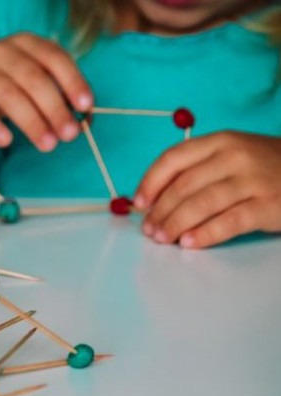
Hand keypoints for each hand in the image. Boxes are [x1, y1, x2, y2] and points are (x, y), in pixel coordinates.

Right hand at [0, 33, 92, 150]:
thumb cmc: (2, 83)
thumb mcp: (29, 80)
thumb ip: (57, 95)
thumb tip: (84, 121)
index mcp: (26, 44)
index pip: (54, 58)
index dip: (73, 81)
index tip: (85, 106)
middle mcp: (1, 52)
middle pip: (33, 79)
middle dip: (55, 109)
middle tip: (69, 135)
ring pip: (9, 95)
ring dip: (31, 122)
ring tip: (47, 144)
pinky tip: (6, 141)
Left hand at [135, 132, 280, 247]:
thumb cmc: (263, 168)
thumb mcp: (232, 156)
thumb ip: (197, 170)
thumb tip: (153, 198)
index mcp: (220, 141)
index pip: (173, 158)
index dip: (150, 182)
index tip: (138, 203)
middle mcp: (235, 157)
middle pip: (184, 185)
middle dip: (160, 210)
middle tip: (148, 230)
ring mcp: (253, 180)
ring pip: (202, 203)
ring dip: (176, 223)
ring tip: (163, 239)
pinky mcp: (268, 205)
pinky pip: (230, 222)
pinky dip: (206, 234)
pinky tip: (190, 243)